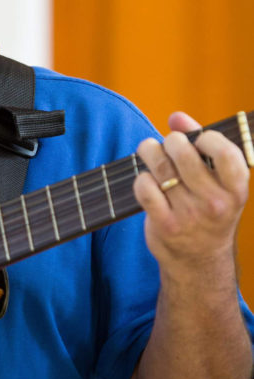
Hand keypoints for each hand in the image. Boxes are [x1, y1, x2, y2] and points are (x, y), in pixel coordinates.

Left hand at [134, 112, 249, 270]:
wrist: (198, 261)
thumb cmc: (207, 208)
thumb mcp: (216, 180)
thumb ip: (200, 143)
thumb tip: (176, 117)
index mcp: (236, 190)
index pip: (225, 153)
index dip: (207, 138)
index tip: (198, 141)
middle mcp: (216, 204)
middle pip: (183, 153)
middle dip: (171, 141)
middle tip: (169, 146)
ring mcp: (190, 216)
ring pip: (160, 166)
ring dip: (150, 152)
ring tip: (150, 152)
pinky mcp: (165, 225)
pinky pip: (145, 188)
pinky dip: (141, 179)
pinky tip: (147, 180)